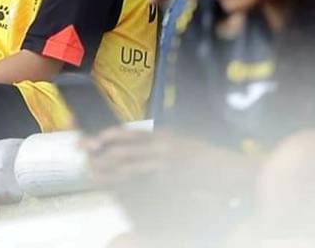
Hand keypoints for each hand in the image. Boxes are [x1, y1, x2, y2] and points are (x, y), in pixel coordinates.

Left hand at [84, 127, 254, 196]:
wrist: (233, 170)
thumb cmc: (208, 159)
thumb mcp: (181, 144)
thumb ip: (159, 145)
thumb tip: (137, 148)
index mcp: (163, 134)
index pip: (128, 132)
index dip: (106, 134)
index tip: (89, 136)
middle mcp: (161, 143)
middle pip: (122, 144)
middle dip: (99, 146)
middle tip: (81, 149)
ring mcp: (166, 159)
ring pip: (128, 160)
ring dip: (107, 164)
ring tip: (91, 168)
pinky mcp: (170, 176)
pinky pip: (142, 176)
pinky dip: (124, 178)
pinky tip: (112, 181)